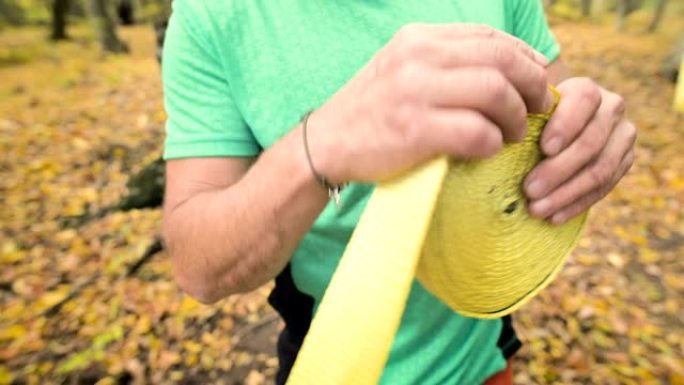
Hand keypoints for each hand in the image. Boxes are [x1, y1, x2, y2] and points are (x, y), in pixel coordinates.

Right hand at [307, 24, 552, 182]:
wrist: (326, 143)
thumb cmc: (372, 110)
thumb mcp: (402, 68)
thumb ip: (445, 61)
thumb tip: (508, 65)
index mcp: (418, 39)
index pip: (489, 37)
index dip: (525, 56)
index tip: (538, 76)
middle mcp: (417, 57)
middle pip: (501, 60)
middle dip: (532, 85)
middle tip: (539, 107)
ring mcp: (414, 92)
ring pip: (495, 92)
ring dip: (517, 116)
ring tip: (515, 132)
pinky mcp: (414, 130)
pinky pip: (477, 132)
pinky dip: (493, 142)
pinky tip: (489, 149)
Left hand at [524, 77, 635, 223]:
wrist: (560, 127)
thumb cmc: (532, 118)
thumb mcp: (526, 109)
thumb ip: (519, 114)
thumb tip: (495, 134)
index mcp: (586, 89)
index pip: (584, 100)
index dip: (565, 124)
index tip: (543, 148)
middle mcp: (611, 108)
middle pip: (590, 142)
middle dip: (558, 170)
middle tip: (529, 190)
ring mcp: (622, 136)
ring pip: (600, 169)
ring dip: (566, 193)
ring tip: (537, 209)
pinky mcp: (625, 162)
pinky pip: (604, 188)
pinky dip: (576, 205)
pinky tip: (554, 218)